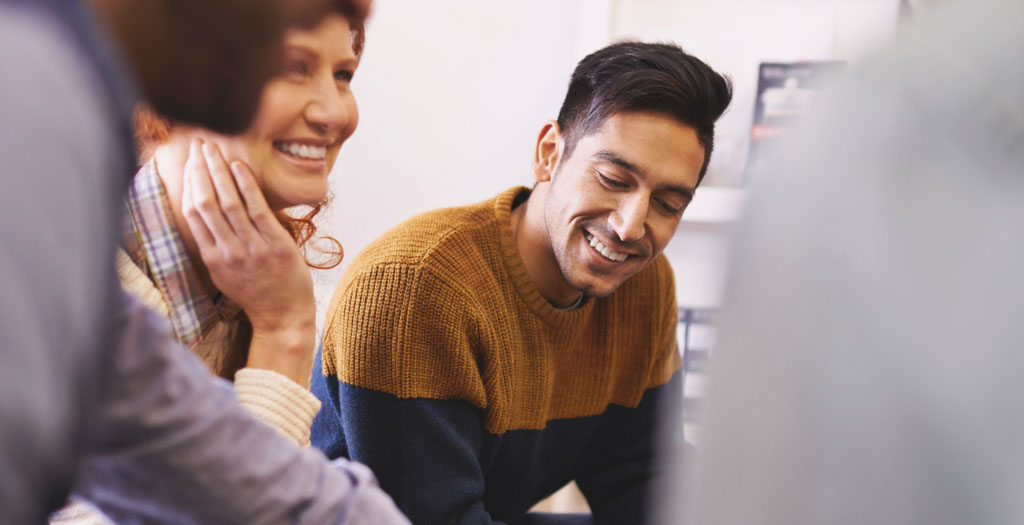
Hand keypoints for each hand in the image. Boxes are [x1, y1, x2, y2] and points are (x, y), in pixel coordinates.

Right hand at [181, 138, 314, 385]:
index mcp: (210, 257)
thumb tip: (201, 211)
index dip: (188, 183)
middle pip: (204, 202)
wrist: (282, 316)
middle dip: (199, 169)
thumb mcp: (223, 271)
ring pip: (227, 202)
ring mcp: (250, 248)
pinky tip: (239, 166)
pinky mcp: (274, 245)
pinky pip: (256, 209)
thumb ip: (213, 243)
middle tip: (197, 144)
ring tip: (214, 148)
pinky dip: (245, 185)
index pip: (192, 212)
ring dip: (218, 170)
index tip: (188, 161)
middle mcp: (226, 251)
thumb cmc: (254, 291)